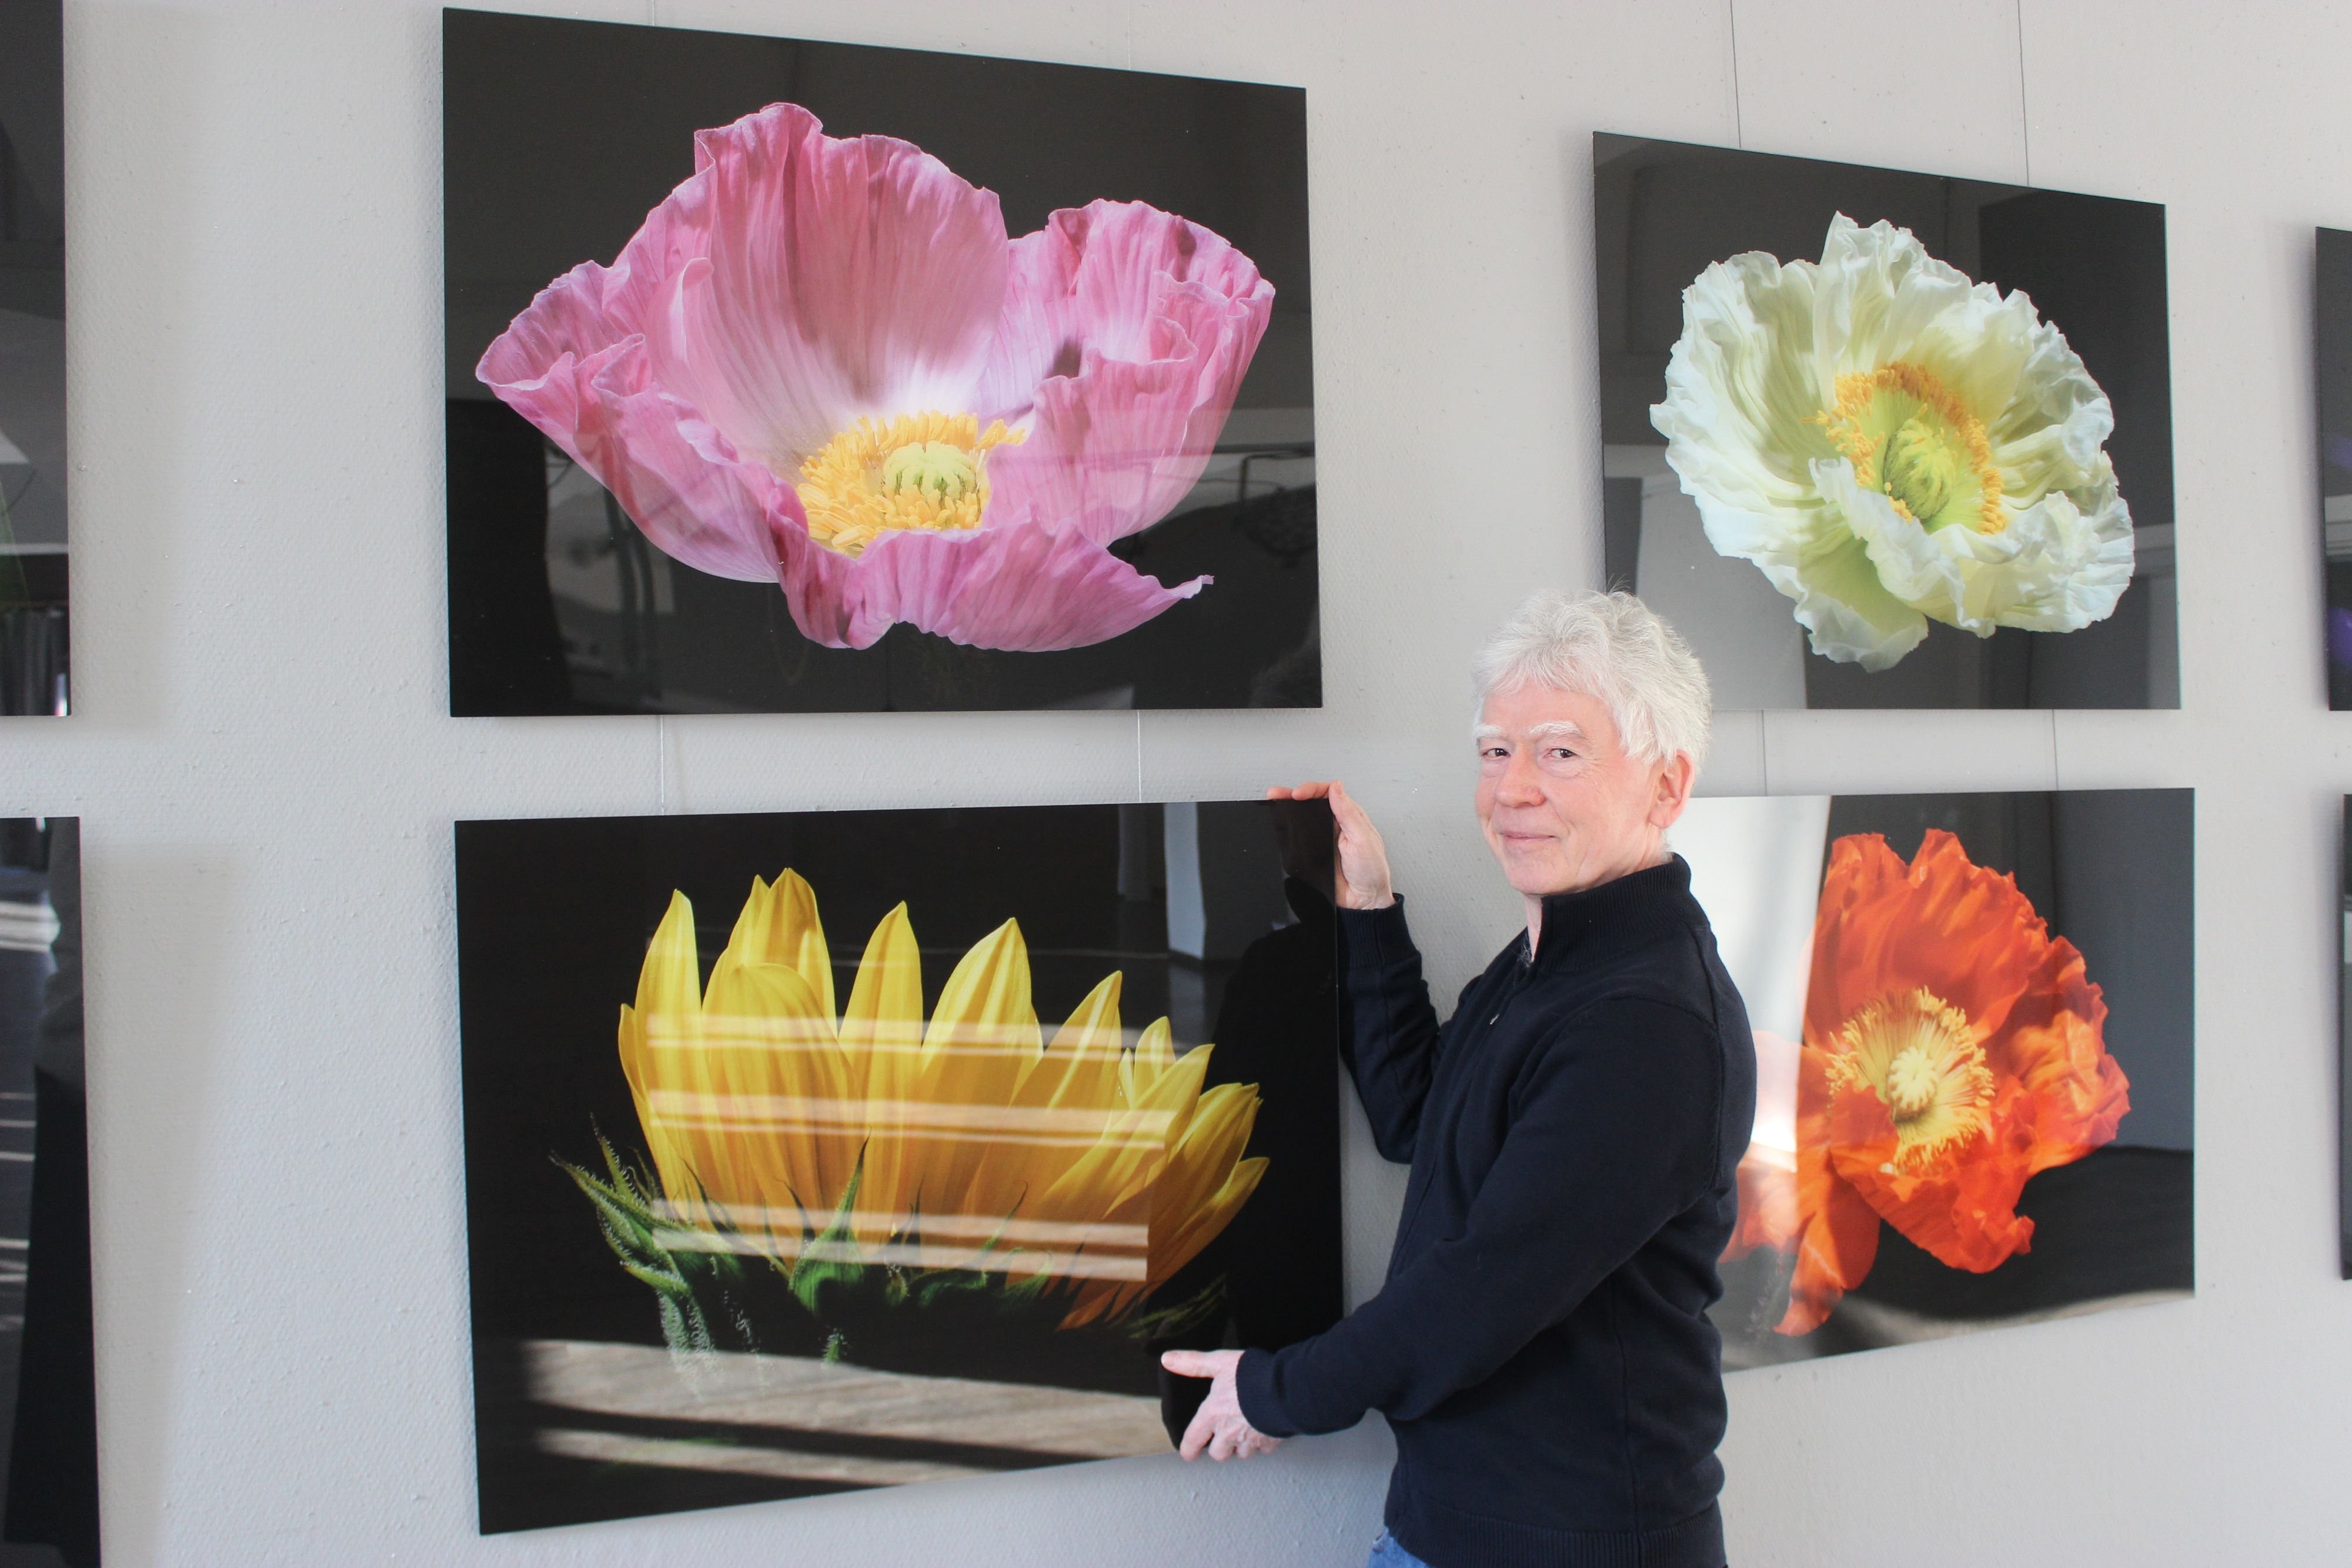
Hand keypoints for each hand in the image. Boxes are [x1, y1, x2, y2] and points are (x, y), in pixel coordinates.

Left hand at [1160, 1349, 1281, 1460]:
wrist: (1284, 1388)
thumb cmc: (1250, 1375)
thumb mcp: (1218, 1362)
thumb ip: (1193, 1363)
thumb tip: (1167, 1359)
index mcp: (1212, 1415)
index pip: (1193, 1440)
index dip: (1188, 1449)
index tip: (1188, 1453)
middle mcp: (1228, 1432)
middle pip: (1218, 1454)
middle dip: (1219, 1448)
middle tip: (1222, 1437)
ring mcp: (1249, 1440)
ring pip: (1241, 1454)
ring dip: (1241, 1446)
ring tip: (1244, 1432)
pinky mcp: (1269, 1442)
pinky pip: (1263, 1449)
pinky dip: (1262, 1443)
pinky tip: (1264, 1430)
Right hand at [1267, 781, 1394, 909]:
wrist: (1363, 902)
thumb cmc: (1371, 872)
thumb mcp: (1363, 840)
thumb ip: (1349, 814)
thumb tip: (1337, 788)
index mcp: (1350, 817)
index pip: (1329, 793)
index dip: (1312, 790)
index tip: (1299, 794)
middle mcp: (1335, 825)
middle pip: (1312, 804)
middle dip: (1294, 796)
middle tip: (1280, 795)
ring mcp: (1323, 839)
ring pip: (1303, 820)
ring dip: (1288, 811)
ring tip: (1274, 804)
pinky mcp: (1314, 853)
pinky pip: (1298, 840)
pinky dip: (1288, 832)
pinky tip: (1279, 827)